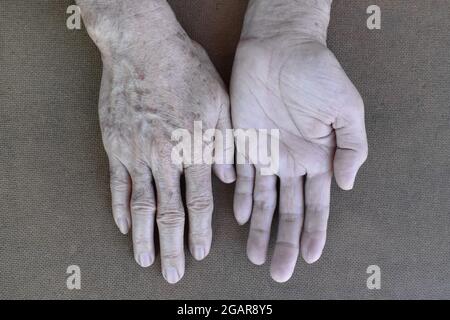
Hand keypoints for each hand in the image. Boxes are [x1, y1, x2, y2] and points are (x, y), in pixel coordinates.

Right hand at [77, 0, 234, 283]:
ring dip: (143, 236)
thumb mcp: (220, 101)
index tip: (200, 252)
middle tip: (173, 273)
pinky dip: (119, 207)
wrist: (142, 45)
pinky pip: (117, 183)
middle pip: (168, 212)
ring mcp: (136, 151)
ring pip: (140, 204)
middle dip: (172, 246)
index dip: (200, 231)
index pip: (199, 202)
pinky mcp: (115, 143)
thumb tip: (229, 178)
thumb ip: (227, 142)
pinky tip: (123, 225)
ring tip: (144, 259)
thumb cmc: (186, 69)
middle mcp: (164, 156)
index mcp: (194, 147)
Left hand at [231, 0, 367, 281]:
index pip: (315, 204)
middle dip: (283, 241)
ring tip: (256, 255)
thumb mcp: (347, 109)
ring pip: (261, 200)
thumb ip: (352, 148)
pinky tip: (239, 217)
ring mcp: (264, 153)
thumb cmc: (316, 72)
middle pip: (286, 210)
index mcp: (318, 157)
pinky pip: (238, 175)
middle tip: (279, 271)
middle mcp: (290, 161)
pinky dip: (238, 196)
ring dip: (259, 228)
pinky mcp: (241, 141)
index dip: (313, 231)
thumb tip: (346, 185)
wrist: (279, 45)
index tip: (310, 257)